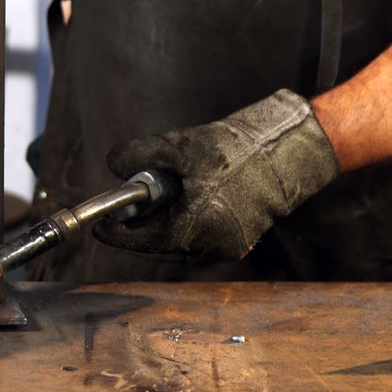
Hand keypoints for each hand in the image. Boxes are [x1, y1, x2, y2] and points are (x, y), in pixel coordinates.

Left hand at [95, 89, 339, 258]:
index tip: (99, 224)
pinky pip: (202, 232)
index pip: (141, 239)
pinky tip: (192, 192)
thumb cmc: (239, 150)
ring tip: (165, 188)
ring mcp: (228, 244)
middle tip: (130, 198)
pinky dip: (189, 216)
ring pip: (181, 236)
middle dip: (145, 219)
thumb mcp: (181, 145)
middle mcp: (210, 245)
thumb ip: (141, 155)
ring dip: (168, 216)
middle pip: (160, 240)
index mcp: (192, 228)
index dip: (116, 231)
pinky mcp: (241, 236)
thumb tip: (115, 164)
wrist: (292, 152)